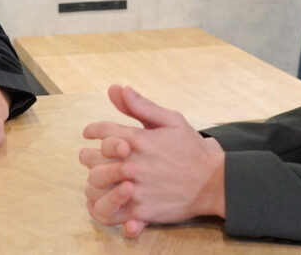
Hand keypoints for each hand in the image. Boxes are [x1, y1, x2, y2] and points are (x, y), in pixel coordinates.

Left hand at [79, 85, 225, 236]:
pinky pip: (110, 212)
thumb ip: (142, 106)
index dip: (92, 130)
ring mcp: (135, 188)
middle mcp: (132, 163)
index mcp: (138, 139)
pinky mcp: (140, 210)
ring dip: (92, 181)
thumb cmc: (191, 149)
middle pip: (93, 159)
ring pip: (96, 186)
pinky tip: (105, 200)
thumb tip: (118, 88)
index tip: (89, 133)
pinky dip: (102, 208)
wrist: (213, 182)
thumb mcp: (171, 120)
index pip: (101, 131)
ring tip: (95, 180)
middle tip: (88, 156)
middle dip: (88, 155)